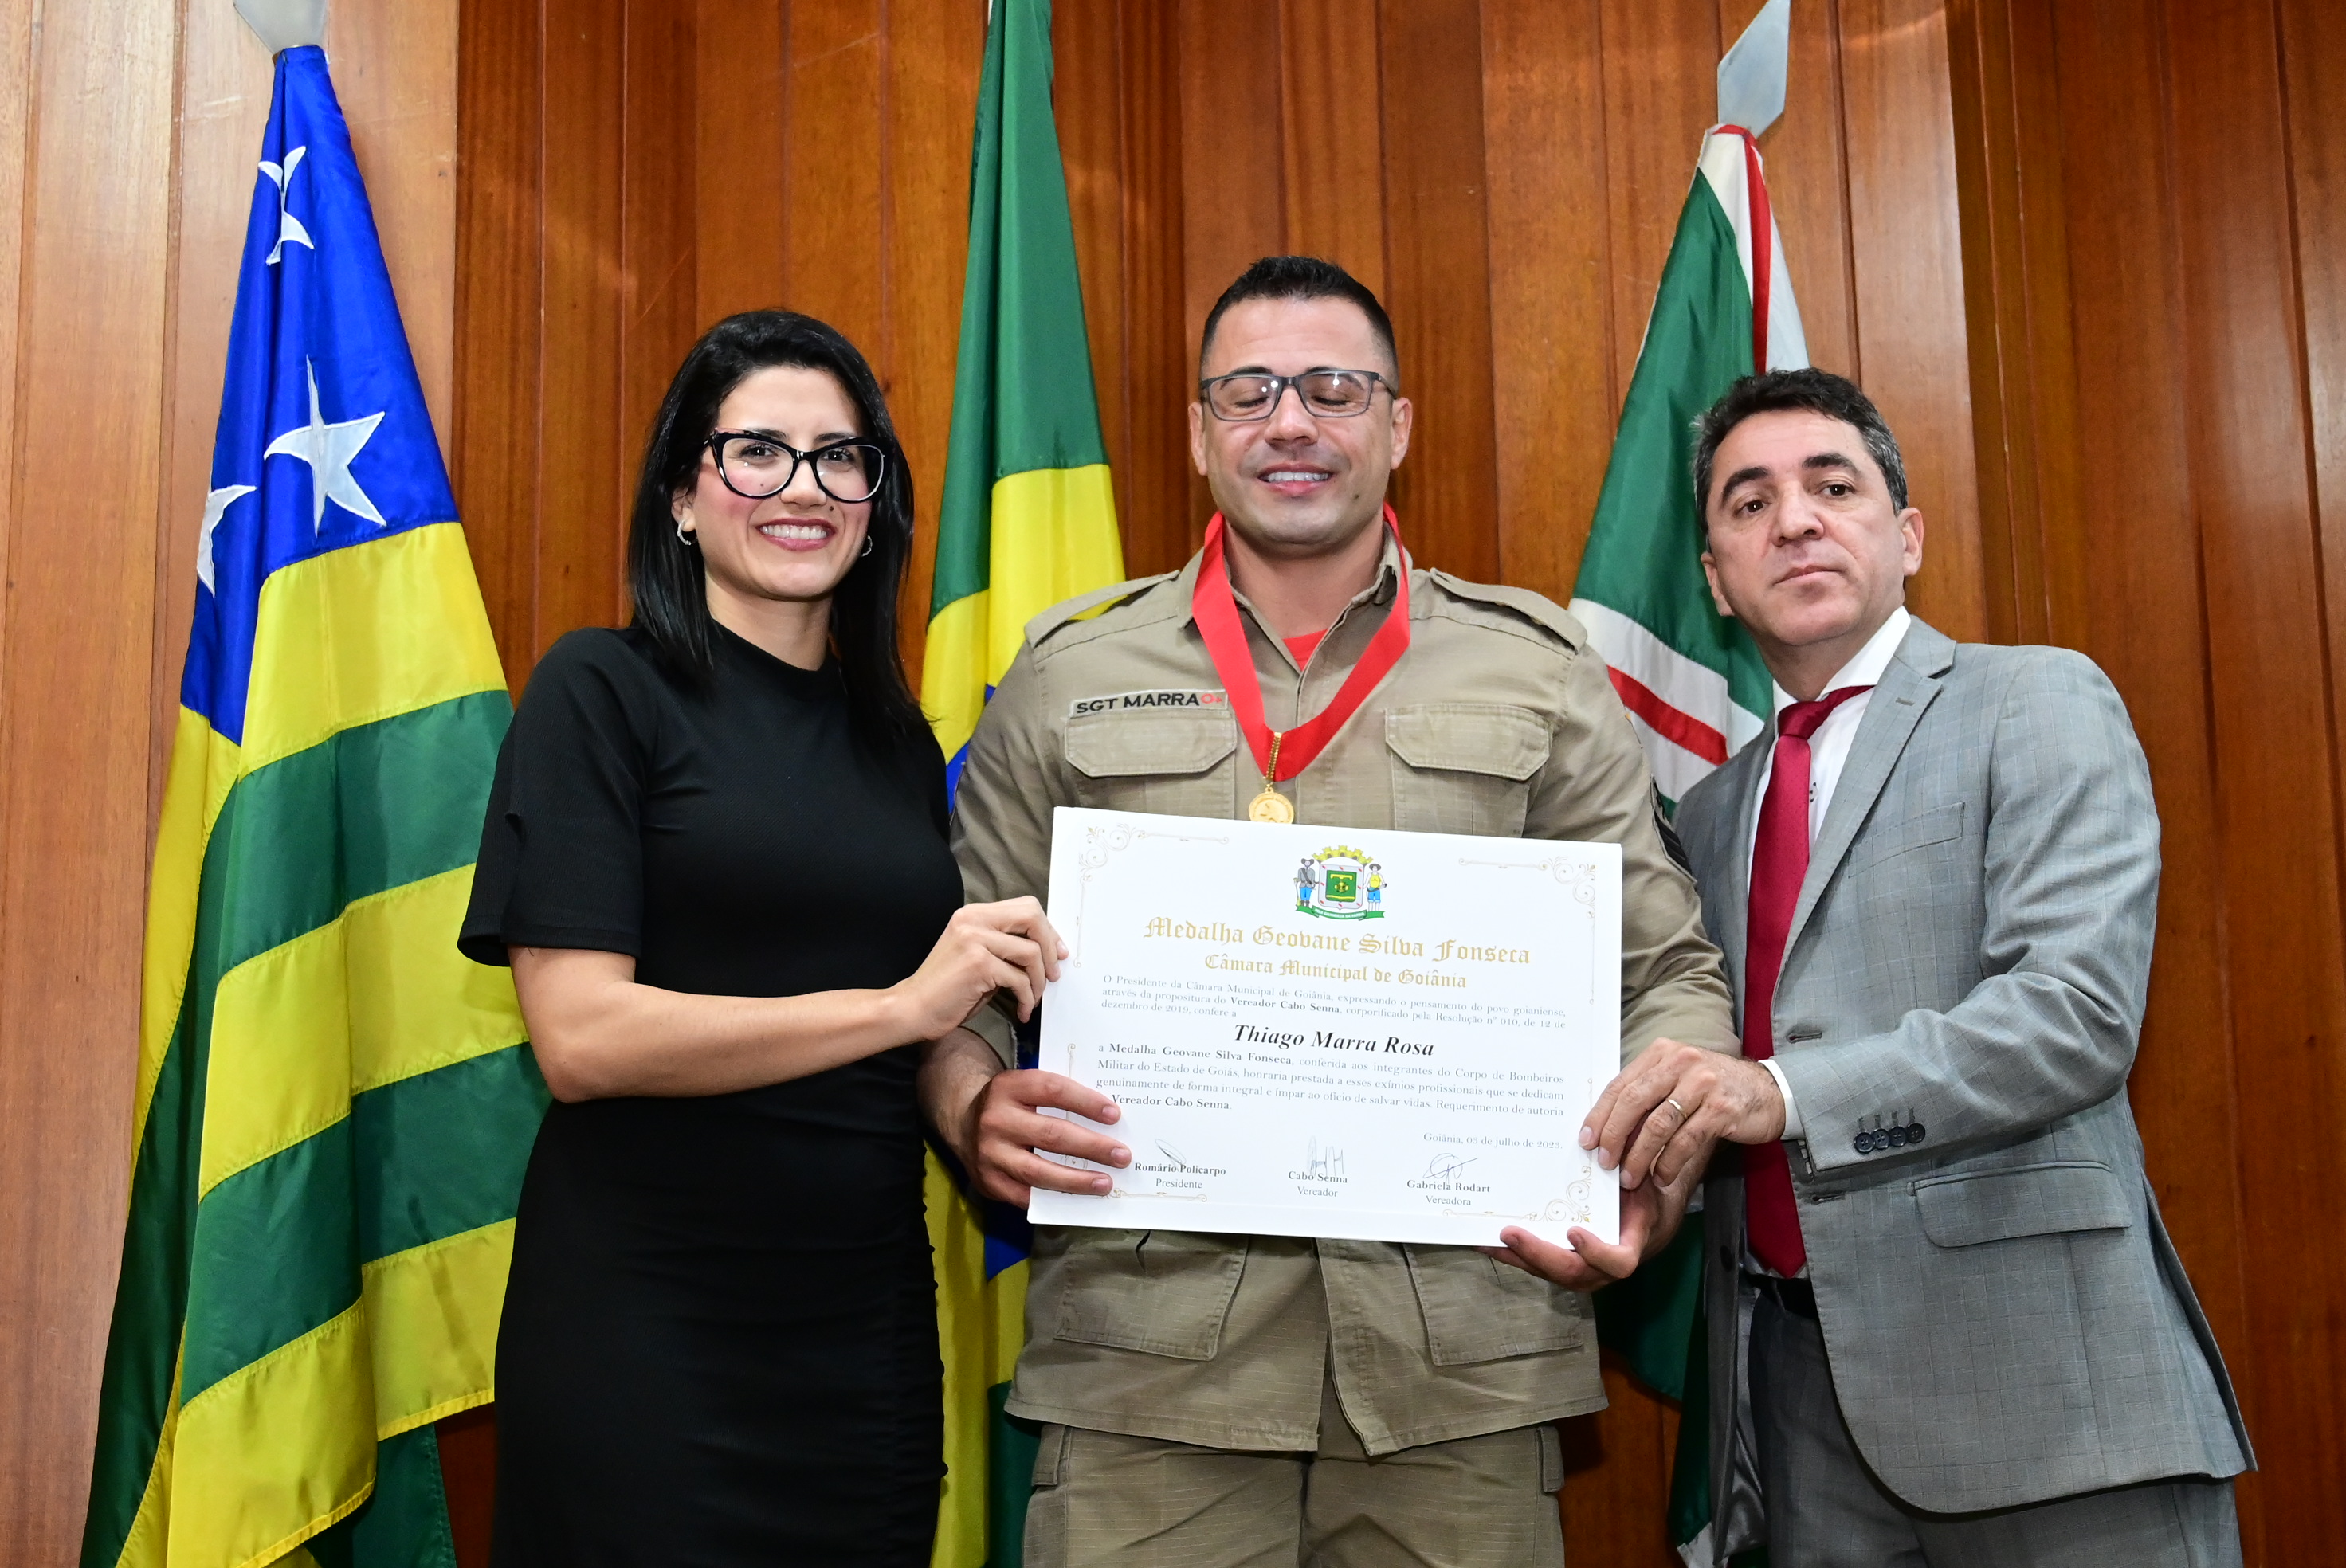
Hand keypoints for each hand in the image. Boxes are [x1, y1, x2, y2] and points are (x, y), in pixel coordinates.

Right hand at [889, 897, 1064, 1040]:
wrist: (913, 1008)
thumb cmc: (947, 988)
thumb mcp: (976, 954)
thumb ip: (1004, 945)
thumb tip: (1046, 950)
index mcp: (974, 914)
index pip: (1026, 907)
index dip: (1047, 930)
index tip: (1056, 953)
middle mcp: (973, 920)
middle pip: (1032, 917)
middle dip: (1050, 947)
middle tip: (1053, 974)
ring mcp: (975, 940)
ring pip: (1031, 953)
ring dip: (1039, 981)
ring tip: (1033, 998)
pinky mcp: (978, 964)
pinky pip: (1019, 979)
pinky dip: (1027, 998)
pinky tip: (1022, 1010)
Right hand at [961, 1068, 1131, 1205]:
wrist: (962, 1120)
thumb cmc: (1011, 1104)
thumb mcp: (1026, 1088)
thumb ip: (1058, 1098)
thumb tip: (1108, 1119)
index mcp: (1009, 1087)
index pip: (1053, 1091)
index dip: (1085, 1102)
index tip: (1114, 1114)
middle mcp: (996, 1119)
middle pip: (1052, 1134)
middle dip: (1092, 1147)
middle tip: (1122, 1155)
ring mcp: (990, 1153)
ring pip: (1039, 1171)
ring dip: (1077, 1180)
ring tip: (1106, 1182)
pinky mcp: (988, 1181)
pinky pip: (1025, 1196)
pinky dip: (1053, 1198)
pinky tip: (1076, 1198)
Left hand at [1482, 1164, 1693, 1288]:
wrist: (1638, 1221)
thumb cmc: (1640, 1198)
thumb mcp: (1641, 1181)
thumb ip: (1630, 1165)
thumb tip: (1614, 1134)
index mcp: (1628, 1246)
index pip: (1618, 1262)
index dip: (1596, 1251)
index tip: (1574, 1231)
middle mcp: (1601, 1267)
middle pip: (1570, 1271)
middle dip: (1537, 1252)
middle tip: (1511, 1232)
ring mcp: (1577, 1270)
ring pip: (1545, 1271)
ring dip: (1514, 1255)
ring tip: (1487, 1237)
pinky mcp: (1556, 1265)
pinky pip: (1531, 1264)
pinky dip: (1508, 1254)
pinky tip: (1483, 1240)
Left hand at [1580, 1038, 1784, 1190]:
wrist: (1767, 1091)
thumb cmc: (1713, 1088)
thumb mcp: (1677, 1079)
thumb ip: (1647, 1094)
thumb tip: (1606, 1127)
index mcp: (1662, 1053)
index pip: (1621, 1084)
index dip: (1600, 1115)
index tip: (1587, 1140)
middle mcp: (1681, 1062)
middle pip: (1635, 1101)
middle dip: (1615, 1136)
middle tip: (1605, 1163)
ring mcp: (1703, 1084)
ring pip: (1658, 1124)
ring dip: (1639, 1156)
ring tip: (1630, 1177)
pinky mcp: (1722, 1109)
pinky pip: (1686, 1140)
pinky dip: (1668, 1163)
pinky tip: (1661, 1177)